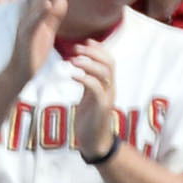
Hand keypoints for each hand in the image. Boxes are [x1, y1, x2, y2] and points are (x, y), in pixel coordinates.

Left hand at [68, 46, 122, 160]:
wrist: (94, 141)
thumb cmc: (89, 119)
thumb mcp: (87, 96)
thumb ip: (86, 82)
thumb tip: (79, 67)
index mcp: (107, 85)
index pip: (109, 61)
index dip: (99, 49)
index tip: (85, 41)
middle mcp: (110, 88)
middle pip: (109, 63)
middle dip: (94, 52)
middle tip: (76, 48)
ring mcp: (107, 97)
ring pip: (105, 73)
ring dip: (89, 64)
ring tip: (73, 59)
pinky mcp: (102, 107)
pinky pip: (96, 88)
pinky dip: (85, 78)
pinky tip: (72, 75)